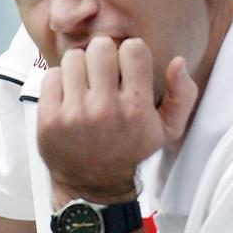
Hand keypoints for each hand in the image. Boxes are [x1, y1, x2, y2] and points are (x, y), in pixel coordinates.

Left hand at [37, 36, 197, 206]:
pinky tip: (69, 96)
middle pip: (101, 47)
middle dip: (102, 56)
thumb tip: (178, 62)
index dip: (129, 54)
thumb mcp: (167, 130)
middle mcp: (105, 110)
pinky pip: (51, 75)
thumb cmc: (128, 151)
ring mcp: (74, 114)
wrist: (92, 185)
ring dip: (80, 67)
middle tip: (103, 73)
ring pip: (74, 57)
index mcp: (136, 108)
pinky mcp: (49, 118)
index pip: (133, 48)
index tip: (126, 68)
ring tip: (85, 84)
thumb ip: (183, 94)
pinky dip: (59, 81)